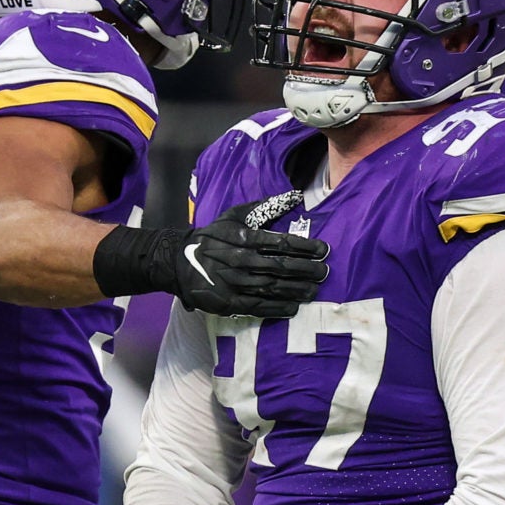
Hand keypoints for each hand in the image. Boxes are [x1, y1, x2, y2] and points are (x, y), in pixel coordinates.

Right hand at [93, 201, 330, 319]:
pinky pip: (258, 307)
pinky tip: (294, 307)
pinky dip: (278, 308)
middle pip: (281, 267)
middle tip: (325, 271)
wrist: (179, 262)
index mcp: (243, 237)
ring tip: (314, 289)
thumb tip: (294, 197)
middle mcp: (241, 260)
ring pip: (273, 287)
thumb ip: (264, 207)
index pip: (281, 242)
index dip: (305, 247)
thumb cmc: (213, 236)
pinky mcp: (229, 303)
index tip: (323, 250)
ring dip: (297, 290)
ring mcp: (235, 283)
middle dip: (307, 270)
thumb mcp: (234, 216)